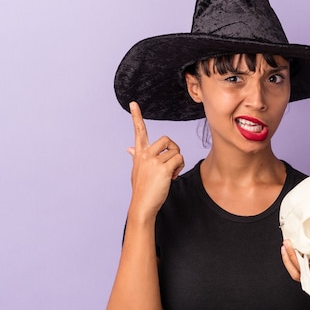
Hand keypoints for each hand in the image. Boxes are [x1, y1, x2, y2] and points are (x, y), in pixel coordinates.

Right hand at [126, 101, 184, 219]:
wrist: (142, 205)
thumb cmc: (141, 188)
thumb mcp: (136, 170)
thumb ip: (136, 157)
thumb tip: (129, 148)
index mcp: (139, 153)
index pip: (138, 131)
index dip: (136, 117)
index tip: (133, 104)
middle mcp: (145, 154)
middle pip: (167, 140)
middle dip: (174, 151)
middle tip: (171, 165)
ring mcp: (153, 160)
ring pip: (176, 151)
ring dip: (178, 162)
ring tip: (170, 174)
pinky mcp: (163, 168)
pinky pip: (179, 159)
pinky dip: (180, 168)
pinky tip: (172, 177)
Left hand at [281, 230, 309, 281]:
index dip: (305, 257)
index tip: (300, 243)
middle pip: (301, 268)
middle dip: (293, 255)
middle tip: (288, 240)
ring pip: (296, 270)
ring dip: (289, 257)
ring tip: (285, 242)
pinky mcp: (308, 276)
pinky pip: (295, 271)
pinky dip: (289, 261)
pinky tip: (286, 249)